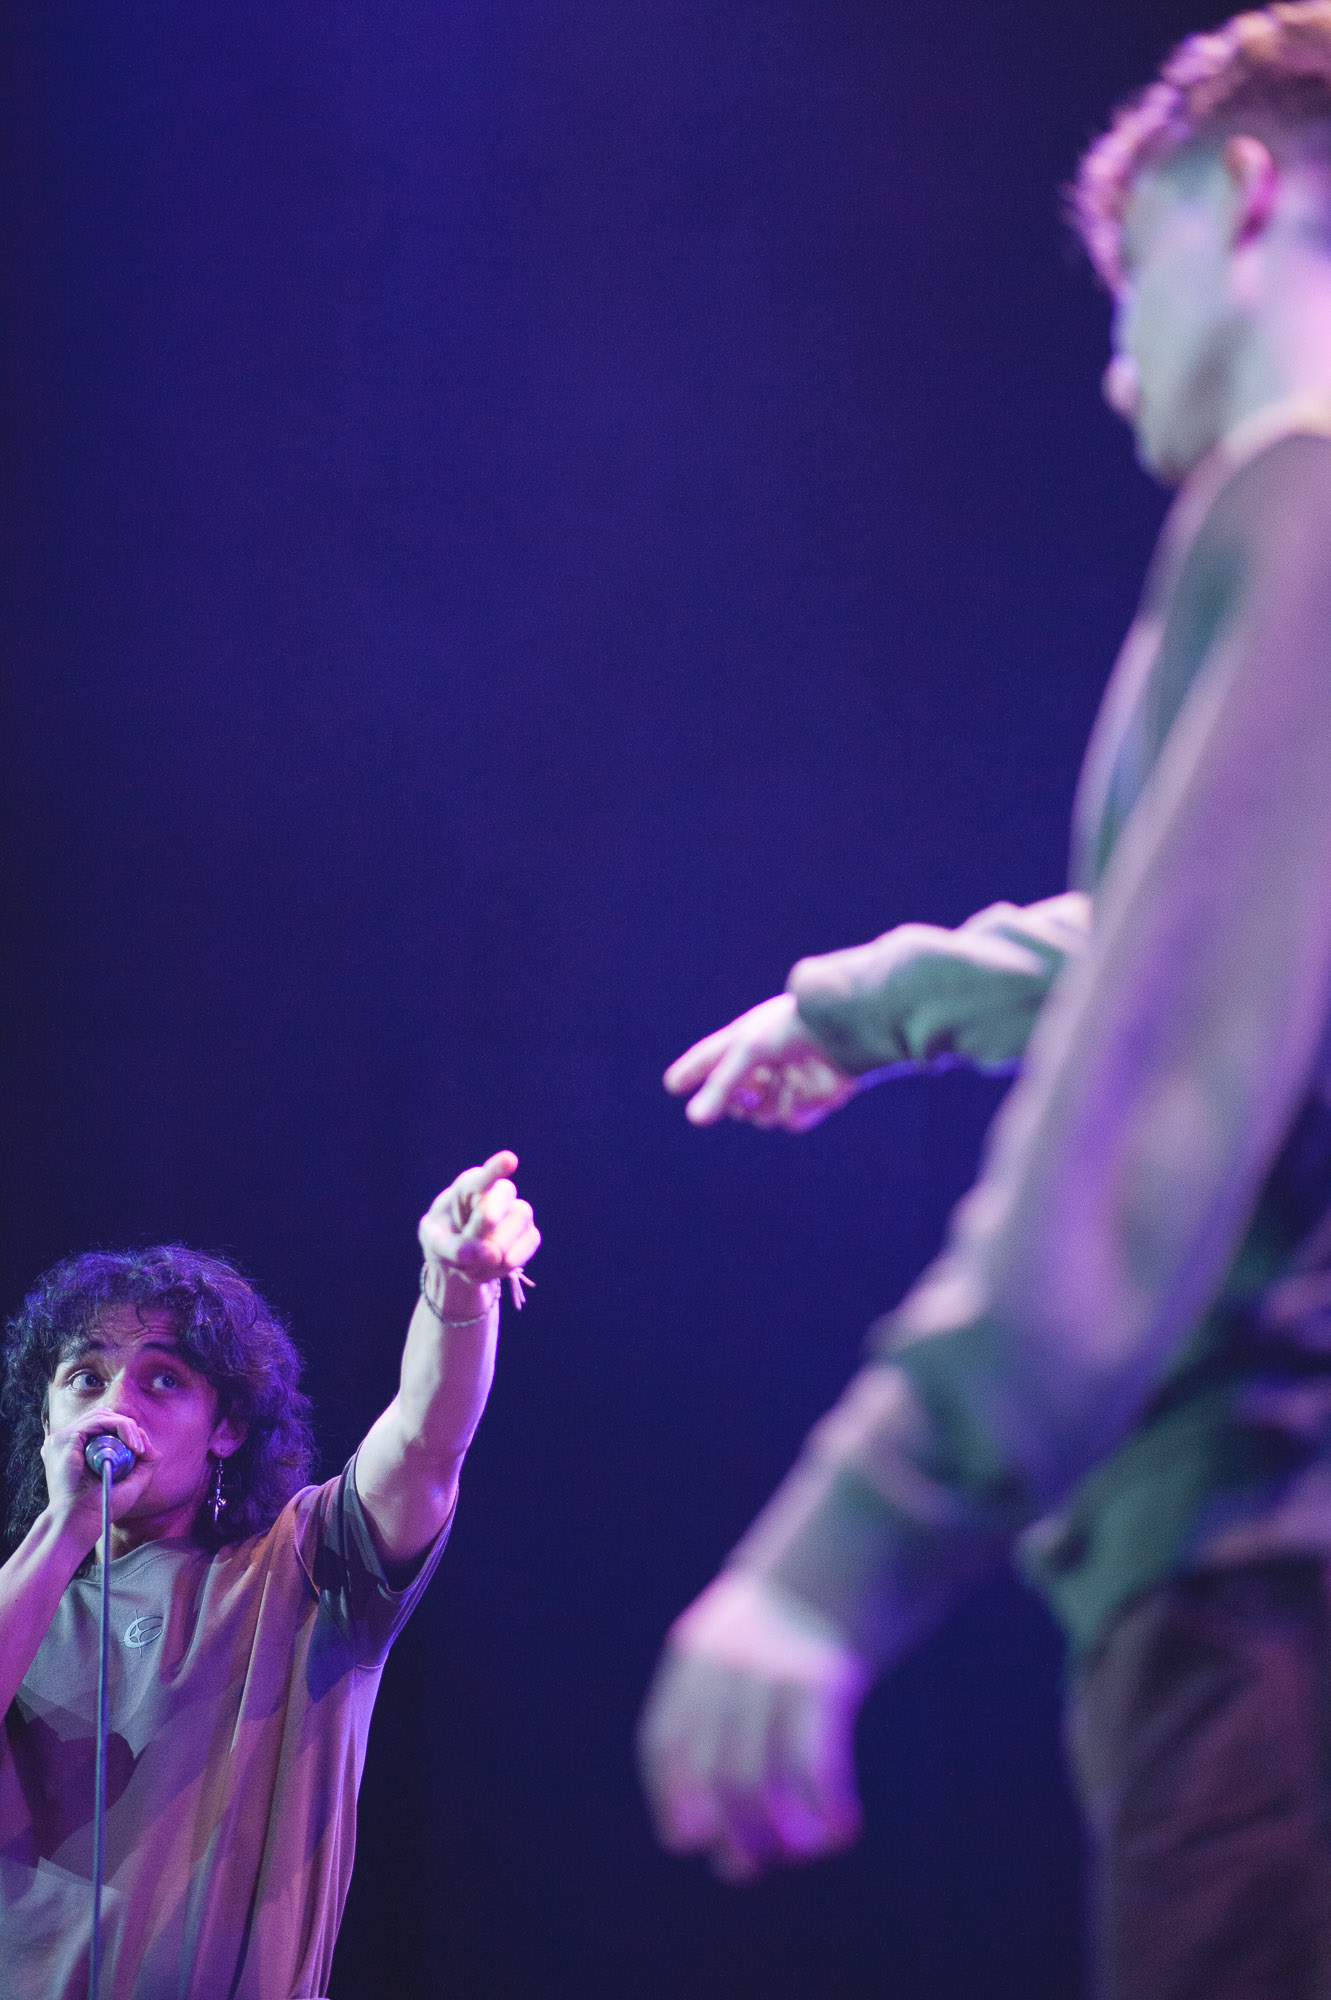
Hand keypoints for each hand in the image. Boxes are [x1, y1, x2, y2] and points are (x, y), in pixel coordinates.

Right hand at [41, 1410, 159, 1549]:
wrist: (80, 1523)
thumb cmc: (101, 1506)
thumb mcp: (130, 1482)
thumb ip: (144, 1464)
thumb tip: (150, 1447)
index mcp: (77, 1450)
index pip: (104, 1426)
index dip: (126, 1432)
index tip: (142, 1451)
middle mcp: (69, 1441)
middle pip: (103, 1417)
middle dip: (127, 1427)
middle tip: (141, 1449)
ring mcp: (64, 1438)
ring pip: (102, 1415)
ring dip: (126, 1426)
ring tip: (138, 1448)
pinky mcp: (67, 1438)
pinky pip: (99, 1420)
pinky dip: (120, 1426)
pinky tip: (132, 1445)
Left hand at [418, 1150, 540, 1291]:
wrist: (457, 1256)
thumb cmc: (443, 1238)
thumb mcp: (435, 1243)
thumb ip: (455, 1248)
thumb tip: (493, 1255)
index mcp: (469, 1185)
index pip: (483, 1176)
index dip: (497, 1168)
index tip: (510, 1160)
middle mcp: (499, 1192)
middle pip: (503, 1198)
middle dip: (486, 1222)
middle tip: (465, 1249)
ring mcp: (518, 1212)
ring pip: (519, 1221)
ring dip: (494, 1251)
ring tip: (469, 1267)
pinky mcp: (530, 1234)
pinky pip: (526, 1247)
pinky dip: (504, 1266)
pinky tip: (486, 1270)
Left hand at [638, 1570, 870, 1880]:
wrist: (859, 1527)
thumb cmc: (807, 1601)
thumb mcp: (747, 1632)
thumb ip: (728, 1698)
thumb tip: (724, 1795)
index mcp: (697, 1651)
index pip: (666, 1739)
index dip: (672, 1795)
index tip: (686, 1838)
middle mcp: (727, 1662)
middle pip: (716, 1770)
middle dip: (733, 1830)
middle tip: (747, 1867)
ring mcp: (775, 1668)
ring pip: (762, 1777)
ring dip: (780, 1833)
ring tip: (799, 1852)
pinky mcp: (824, 1676)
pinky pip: (814, 1761)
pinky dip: (826, 1807)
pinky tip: (841, 1830)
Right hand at [663, 994, 857, 1131]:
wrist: (842, 1031)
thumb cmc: (790, 1028)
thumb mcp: (746, 1052)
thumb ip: (719, 1087)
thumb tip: (693, 1120)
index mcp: (746, 1042)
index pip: (710, 1059)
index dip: (692, 1072)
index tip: (672, 1084)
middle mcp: (766, 1064)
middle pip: (734, 1099)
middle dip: (736, 1098)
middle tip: (749, 1084)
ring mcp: (789, 1084)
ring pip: (760, 1116)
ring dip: (765, 1103)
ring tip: (777, 1079)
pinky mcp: (812, 1102)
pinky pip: (788, 1121)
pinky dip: (790, 1107)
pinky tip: (800, 1087)